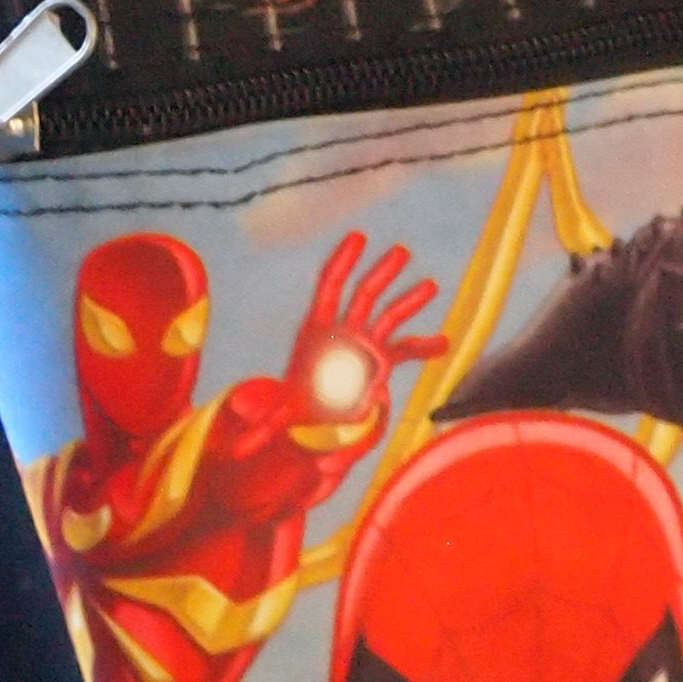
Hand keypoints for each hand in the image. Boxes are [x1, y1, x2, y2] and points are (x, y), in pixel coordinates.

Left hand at [281, 232, 445, 443]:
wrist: (314, 418)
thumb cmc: (295, 406)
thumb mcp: (282, 414)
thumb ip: (265, 425)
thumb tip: (239, 444)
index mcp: (317, 331)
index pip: (329, 285)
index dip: (342, 260)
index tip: (357, 237)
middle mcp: (344, 330)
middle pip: (363, 293)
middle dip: (381, 272)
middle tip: (401, 252)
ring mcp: (364, 342)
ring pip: (388, 313)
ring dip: (409, 299)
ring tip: (430, 285)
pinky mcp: (380, 359)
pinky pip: (405, 348)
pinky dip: (424, 345)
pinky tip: (443, 343)